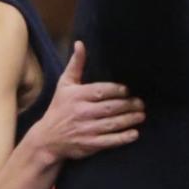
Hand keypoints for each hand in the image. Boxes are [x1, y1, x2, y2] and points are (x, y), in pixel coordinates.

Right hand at [33, 41, 144, 160]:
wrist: (47, 139)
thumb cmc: (59, 107)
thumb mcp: (64, 84)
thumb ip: (76, 64)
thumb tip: (80, 43)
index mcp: (77, 95)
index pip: (101, 91)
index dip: (117, 90)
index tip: (127, 90)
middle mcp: (82, 112)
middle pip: (110, 107)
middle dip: (128, 105)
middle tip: (141, 103)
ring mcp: (86, 129)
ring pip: (112, 124)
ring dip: (129, 119)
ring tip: (141, 115)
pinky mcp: (89, 144)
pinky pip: (109, 141)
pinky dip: (123, 138)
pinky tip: (134, 133)